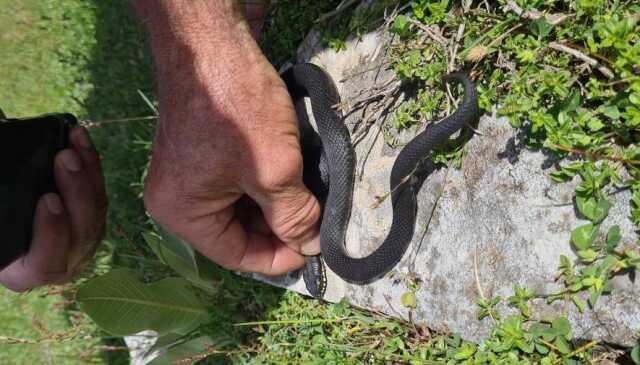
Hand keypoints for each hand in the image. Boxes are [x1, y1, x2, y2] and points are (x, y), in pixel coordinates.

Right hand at [0, 126, 106, 291]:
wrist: (4, 225)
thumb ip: (0, 206)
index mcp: (26, 273)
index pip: (46, 262)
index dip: (51, 233)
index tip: (47, 200)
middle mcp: (62, 261)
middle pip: (82, 230)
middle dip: (76, 191)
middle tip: (64, 158)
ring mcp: (82, 239)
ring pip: (96, 208)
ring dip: (86, 172)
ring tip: (73, 143)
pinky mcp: (93, 215)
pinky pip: (99, 189)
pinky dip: (89, 162)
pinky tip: (77, 136)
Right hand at [141, 1, 320, 275]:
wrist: (213, 42)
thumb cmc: (236, 108)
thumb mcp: (274, 170)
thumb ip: (294, 214)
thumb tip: (311, 244)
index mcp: (182, 212)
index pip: (235, 254)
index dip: (277, 257)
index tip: (313, 250)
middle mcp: (177, 199)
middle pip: (237, 232)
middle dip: (278, 229)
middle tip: (317, 223)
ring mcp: (188, 174)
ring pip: (240, 208)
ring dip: (275, 207)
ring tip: (309, 200)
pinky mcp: (202, 152)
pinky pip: (236, 183)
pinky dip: (264, 186)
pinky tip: (291, 178)